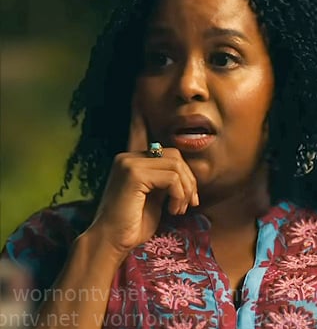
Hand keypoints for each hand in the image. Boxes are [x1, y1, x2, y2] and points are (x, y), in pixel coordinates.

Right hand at [86, 108, 198, 253]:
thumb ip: (165, 180)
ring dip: (185, 190)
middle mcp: (127, 156)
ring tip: (180, 208)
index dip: (138, 111)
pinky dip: (179, 194)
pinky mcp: (133, 173)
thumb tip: (183, 174)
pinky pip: (171, 176)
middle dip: (189, 179)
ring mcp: (128, 162)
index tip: (135, 87)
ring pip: (176, 165)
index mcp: (131, 160)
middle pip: (174, 154)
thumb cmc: (134, 223)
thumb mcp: (155, 197)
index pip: (138, 130)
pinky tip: (174, 209)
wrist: (114, 241)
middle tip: (189, 202)